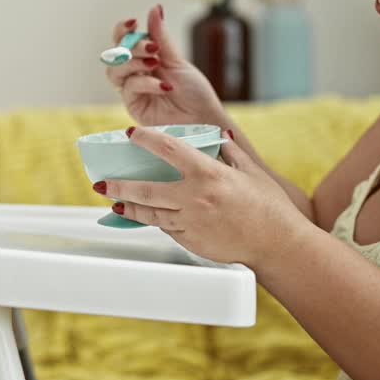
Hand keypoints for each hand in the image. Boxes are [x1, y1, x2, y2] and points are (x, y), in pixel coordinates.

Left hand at [98, 127, 309, 267]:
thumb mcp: (251, 172)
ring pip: (150, 214)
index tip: (132, 134)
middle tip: (102, 182)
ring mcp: (191, 222)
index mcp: (209, 174)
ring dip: (128, 208)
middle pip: (146, 190)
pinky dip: (153, 221)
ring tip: (114, 202)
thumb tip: (219, 137)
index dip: (146, 140)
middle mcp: (195, 198)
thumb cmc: (269, 208)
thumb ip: (231, 152)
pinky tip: (143, 217)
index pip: (168, 150)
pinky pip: (166, 228)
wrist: (277, 244)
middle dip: (119, 186)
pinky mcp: (191, 241)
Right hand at [106, 4, 227, 127]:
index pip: (123, 40)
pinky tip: (164, 85)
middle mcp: (135, 73)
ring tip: (154, 63)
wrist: (203, 118)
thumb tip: (154, 8)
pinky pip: (129, 88)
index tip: (133, 22)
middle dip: (131, 47)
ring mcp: (132, 90)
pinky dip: (145, 82)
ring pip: (115, 71)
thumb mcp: (177, 60)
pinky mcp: (133, 106)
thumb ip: (160, 37)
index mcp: (144, 58)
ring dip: (133, 62)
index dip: (123, 30)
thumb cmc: (194, 92)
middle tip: (152, 48)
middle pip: (115, 54)